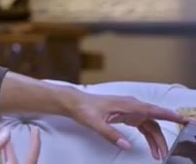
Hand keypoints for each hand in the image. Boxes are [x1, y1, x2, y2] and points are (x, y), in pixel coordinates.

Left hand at [68, 93, 187, 160]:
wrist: (74, 102)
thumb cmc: (84, 109)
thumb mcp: (95, 123)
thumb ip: (111, 134)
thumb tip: (127, 146)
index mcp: (127, 105)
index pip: (152, 110)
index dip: (168, 115)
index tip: (183, 119)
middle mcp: (131, 106)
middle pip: (153, 122)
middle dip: (162, 138)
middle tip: (166, 153)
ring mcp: (129, 110)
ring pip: (149, 125)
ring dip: (155, 139)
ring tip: (158, 155)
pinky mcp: (125, 114)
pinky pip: (142, 125)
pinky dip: (148, 136)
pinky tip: (151, 147)